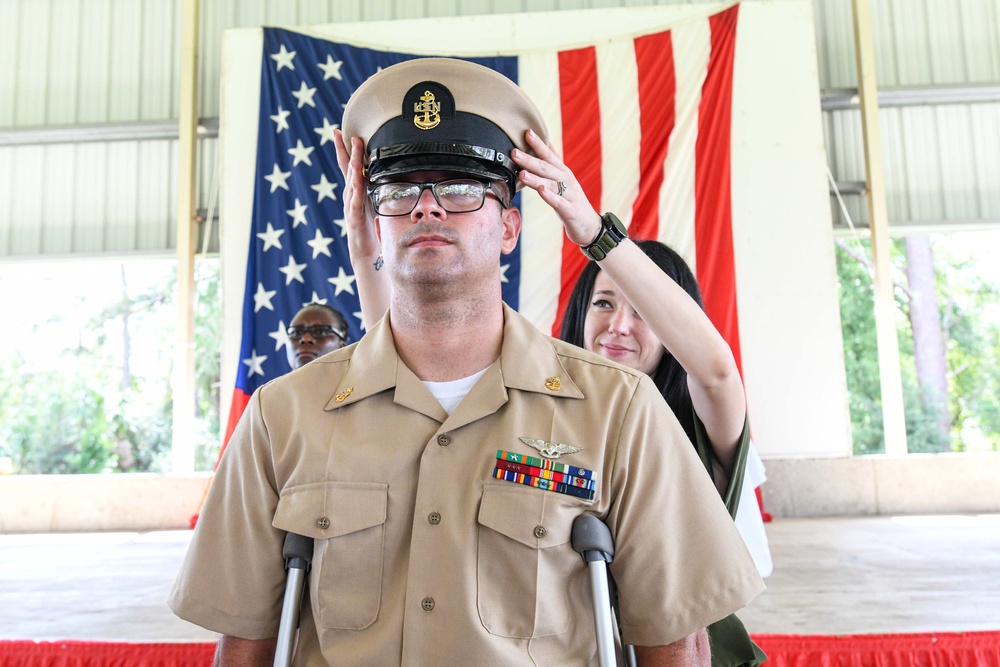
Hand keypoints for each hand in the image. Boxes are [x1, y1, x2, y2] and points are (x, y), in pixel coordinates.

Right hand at [334, 129, 380, 261]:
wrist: (364, 252)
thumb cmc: (369, 227)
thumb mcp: (372, 202)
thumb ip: (372, 186)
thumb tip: (380, 170)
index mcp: (354, 191)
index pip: (348, 166)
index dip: (344, 149)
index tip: (339, 132)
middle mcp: (349, 196)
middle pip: (348, 170)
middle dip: (347, 152)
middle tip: (346, 135)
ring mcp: (350, 207)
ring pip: (351, 184)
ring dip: (353, 169)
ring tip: (355, 155)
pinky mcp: (355, 219)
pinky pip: (355, 203)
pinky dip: (355, 192)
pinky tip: (357, 183)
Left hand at [511, 129, 601, 245]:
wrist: (590, 226)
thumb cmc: (572, 201)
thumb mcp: (564, 180)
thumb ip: (555, 163)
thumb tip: (548, 144)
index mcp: (563, 172)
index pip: (549, 155)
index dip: (539, 144)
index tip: (527, 131)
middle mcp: (566, 181)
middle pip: (546, 168)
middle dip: (530, 159)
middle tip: (514, 152)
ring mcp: (569, 195)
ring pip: (550, 184)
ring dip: (536, 178)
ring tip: (522, 172)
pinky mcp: (570, 210)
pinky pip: (558, 202)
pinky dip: (549, 196)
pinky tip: (541, 191)